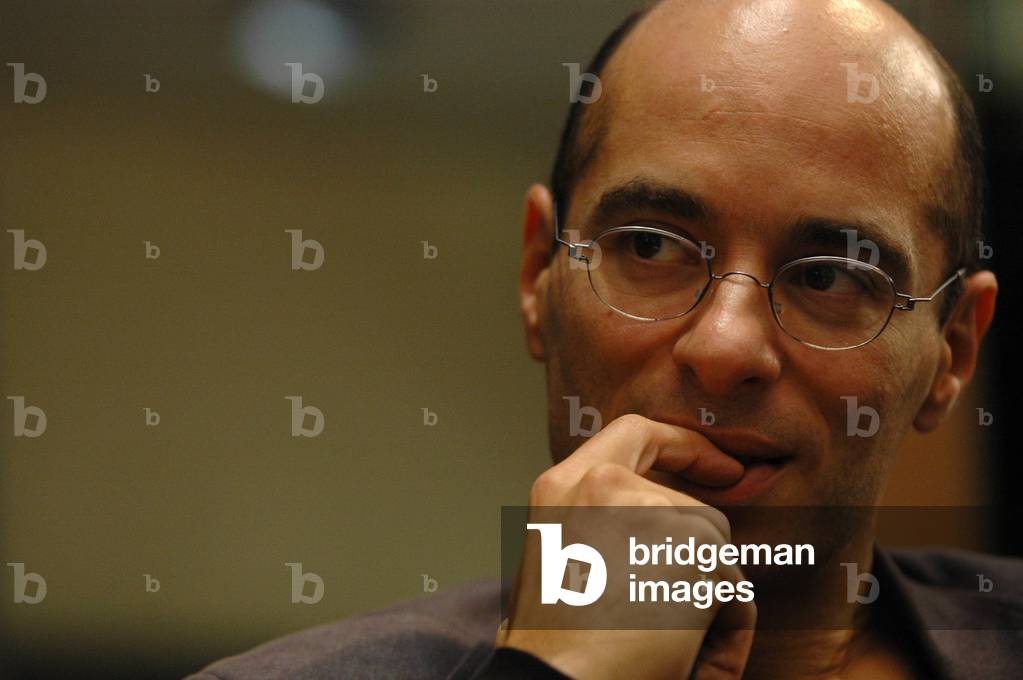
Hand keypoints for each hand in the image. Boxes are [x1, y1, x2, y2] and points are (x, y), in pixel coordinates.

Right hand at [495, 414, 756, 679]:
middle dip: (699, 561)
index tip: (720, 467)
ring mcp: (650, 508)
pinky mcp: (693, 545)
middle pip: (689, 507)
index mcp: (561, 487)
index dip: (683, 445)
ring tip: (667, 646)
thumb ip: (600, 525)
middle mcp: (603, 484)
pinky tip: (684, 658)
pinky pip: (734, 591)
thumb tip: (664, 520)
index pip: (635, 432)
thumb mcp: (559, 563)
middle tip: (691, 605)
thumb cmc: (556, 646)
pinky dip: (724, 631)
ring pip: (713, 550)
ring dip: (705, 602)